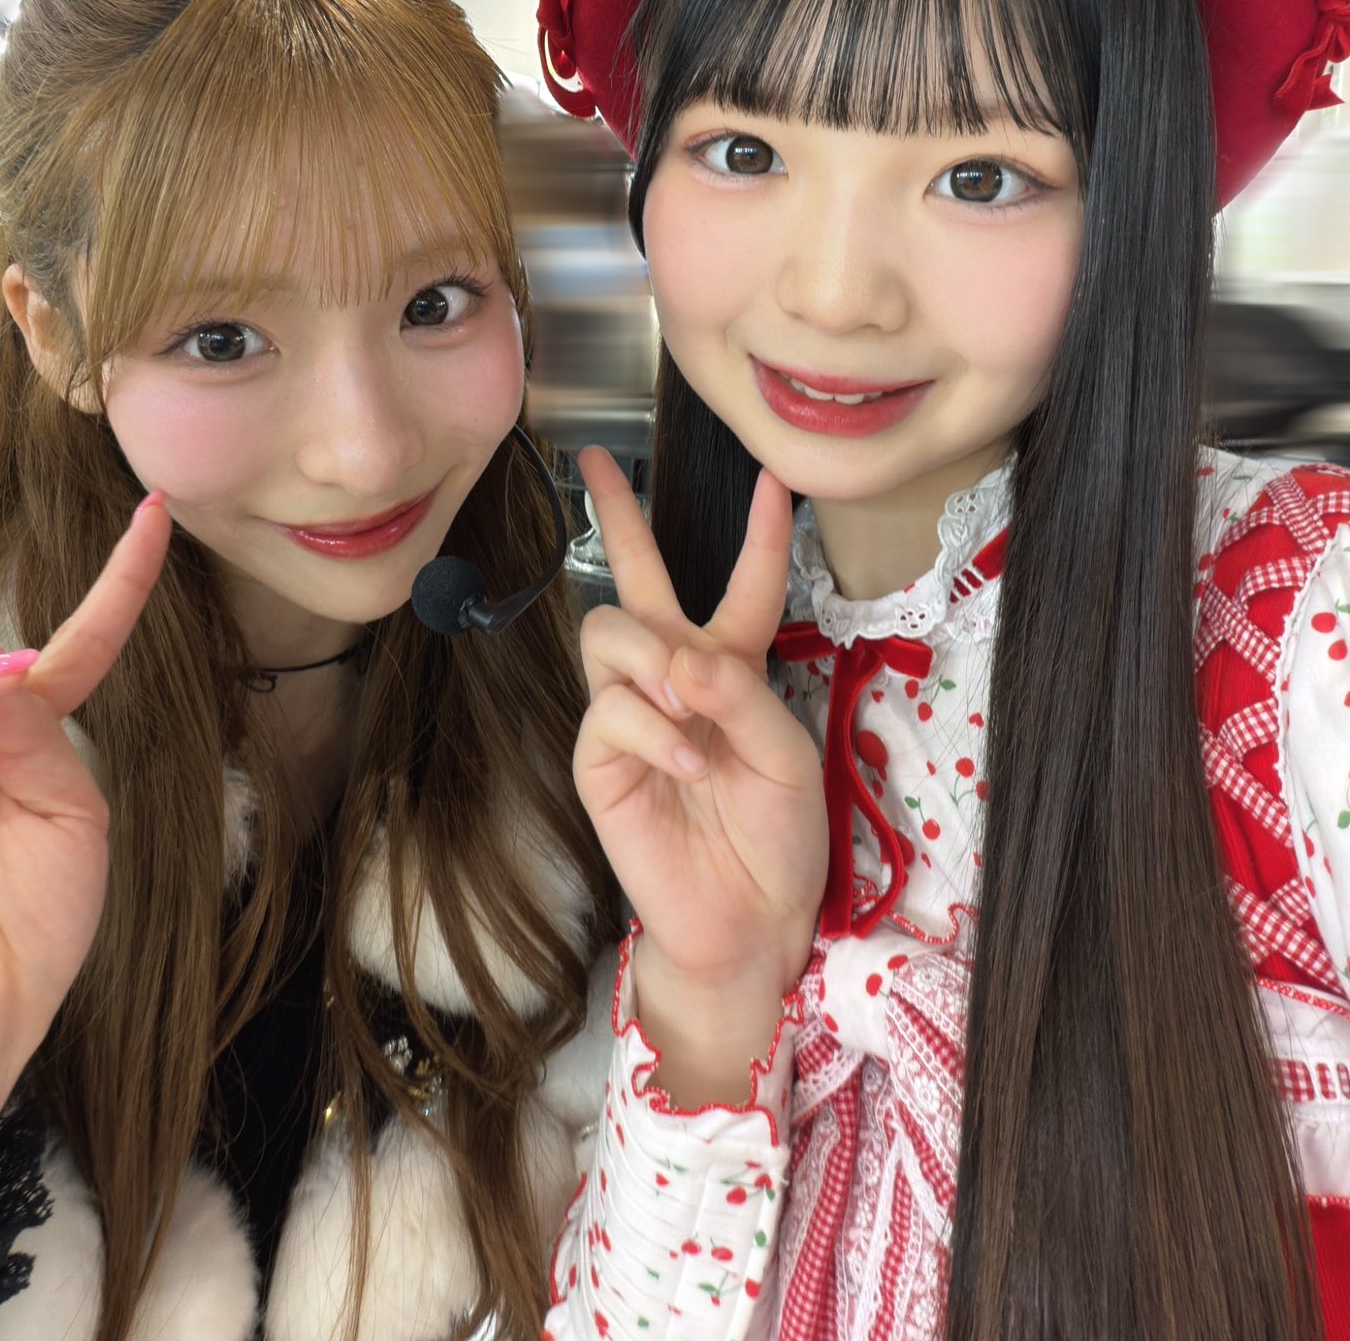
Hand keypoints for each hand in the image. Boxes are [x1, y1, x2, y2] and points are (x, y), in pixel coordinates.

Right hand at [573, 448, 826, 1014]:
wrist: (750, 919)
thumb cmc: (781, 838)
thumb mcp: (788, 754)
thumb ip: (738, 692)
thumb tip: (677, 659)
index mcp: (734, 667)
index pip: (745, 585)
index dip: (760, 535)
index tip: (770, 480)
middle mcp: (676, 676)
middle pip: (634, 578)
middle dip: (614, 515)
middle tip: (594, 461)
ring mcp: (632, 713)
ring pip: (610, 630)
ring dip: (652, 657)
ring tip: (686, 706)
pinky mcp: (601, 758)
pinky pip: (609, 708)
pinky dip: (652, 727)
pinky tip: (685, 761)